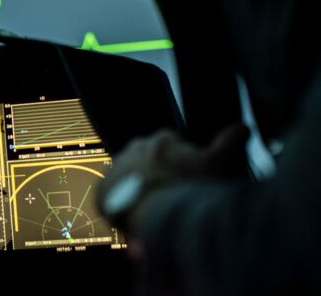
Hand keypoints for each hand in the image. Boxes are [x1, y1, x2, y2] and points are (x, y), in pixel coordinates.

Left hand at [96, 124, 248, 232]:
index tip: (188, 179)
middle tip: (172, 196)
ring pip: (132, 179)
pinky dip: (125, 205)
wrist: (150, 213)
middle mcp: (135, 149)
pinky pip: (115, 197)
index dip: (184, 164)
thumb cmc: (184, 187)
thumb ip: (231, 143)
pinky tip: (139, 216)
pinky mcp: (103, 190)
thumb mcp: (217, 164)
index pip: (174, 147)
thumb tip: (243, 129)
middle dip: (161, 175)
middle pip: (151, 162)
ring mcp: (117, 168)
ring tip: (156, 209)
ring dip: (142, 190)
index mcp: (162, 140)